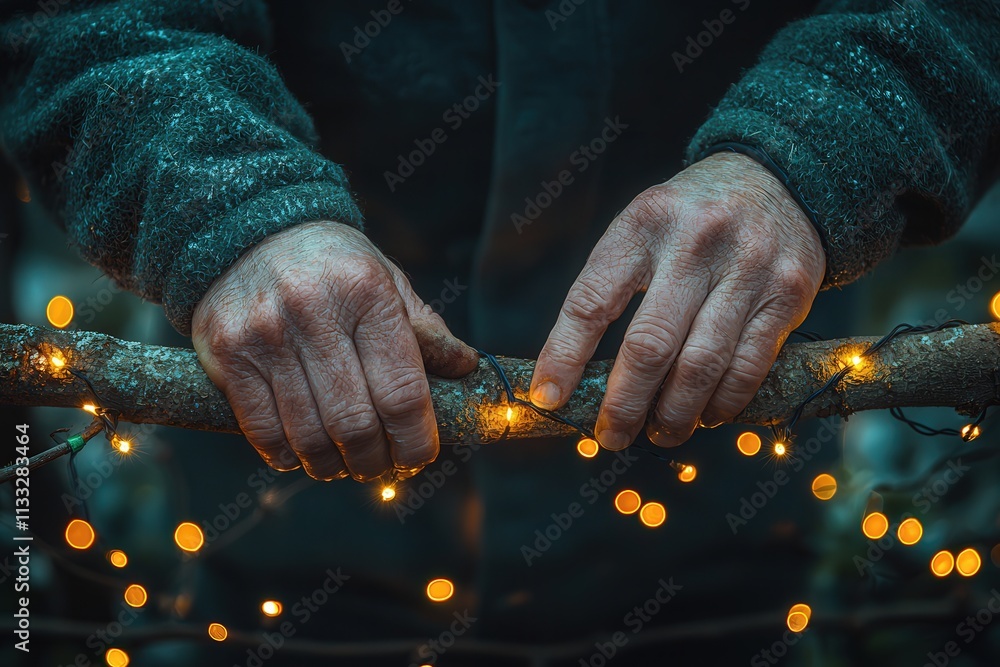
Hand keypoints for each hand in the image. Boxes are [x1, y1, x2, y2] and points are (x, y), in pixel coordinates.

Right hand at [192, 221, 477, 480]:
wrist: (246, 234)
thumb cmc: (334, 267)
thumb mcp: (387, 282)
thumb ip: (425, 330)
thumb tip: (466, 367)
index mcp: (367, 294)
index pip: (401, 392)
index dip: (415, 440)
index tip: (419, 456)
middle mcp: (314, 312)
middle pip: (355, 424)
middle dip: (374, 461)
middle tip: (381, 466)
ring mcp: (265, 335)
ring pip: (308, 435)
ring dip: (331, 466)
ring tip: (344, 465)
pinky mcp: (227, 355)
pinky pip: (262, 431)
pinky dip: (287, 456)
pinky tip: (302, 454)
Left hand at [530, 152, 824, 448]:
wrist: (779, 180)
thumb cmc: (690, 220)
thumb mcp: (642, 229)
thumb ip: (611, 287)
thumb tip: (575, 374)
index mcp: (642, 225)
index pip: (590, 302)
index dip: (564, 357)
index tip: (547, 398)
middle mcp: (695, 242)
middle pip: (649, 346)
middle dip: (624, 404)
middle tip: (609, 436)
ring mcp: (747, 267)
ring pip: (701, 365)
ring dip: (675, 415)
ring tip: (659, 435)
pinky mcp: (787, 293)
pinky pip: (749, 366)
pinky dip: (724, 403)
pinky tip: (707, 416)